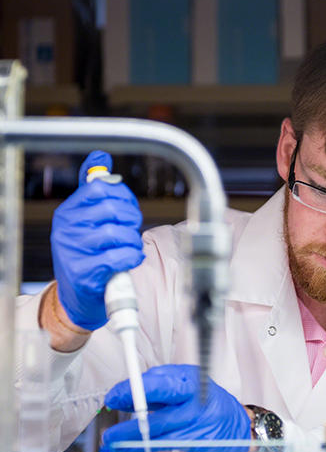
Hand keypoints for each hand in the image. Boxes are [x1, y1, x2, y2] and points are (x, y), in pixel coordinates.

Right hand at [51, 151, 144, 329]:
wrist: (79, 296)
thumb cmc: (89, 254)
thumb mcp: (86, 219)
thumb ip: (93, 188)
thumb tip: (101, 154)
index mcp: (68, 211)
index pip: (100, 187)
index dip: (123, 195)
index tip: (127, 208)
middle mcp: (65, 228)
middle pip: (112, 209)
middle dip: (132, 219)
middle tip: (132, 230)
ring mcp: (72, 251)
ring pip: (119, 234)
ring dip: (133, 242)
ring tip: (129, 248)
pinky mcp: (84, 273)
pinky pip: (119, 256)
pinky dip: (132, 257)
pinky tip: (130, 259)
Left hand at [103, 364, 251, 451]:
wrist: (239, 428)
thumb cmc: (209, 406)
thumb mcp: (189, 389)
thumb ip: (163, 390)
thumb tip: (128, 394)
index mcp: (191, 378)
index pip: (159, 376)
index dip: (134, 384)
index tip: (115, 393)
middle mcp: (194, 394)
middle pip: (162, 391)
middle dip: (133, 396)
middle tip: (111, 402)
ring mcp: (196, 417)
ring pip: (158, 422)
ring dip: (131, 431)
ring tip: (111, 437)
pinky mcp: (195, 438)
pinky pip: (164, 442)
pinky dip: (144, 446)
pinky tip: (128, 449)